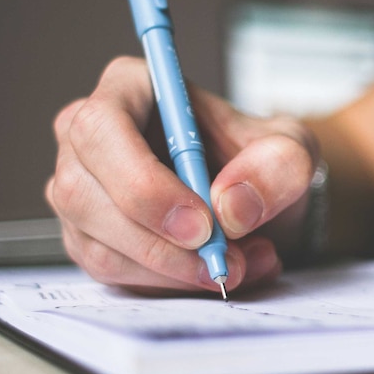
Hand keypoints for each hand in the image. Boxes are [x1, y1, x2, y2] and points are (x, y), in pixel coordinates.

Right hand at [45, 56, 319, 294]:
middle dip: (159, 243)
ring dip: (173, 270)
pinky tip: (214, 271)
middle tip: (222, 260)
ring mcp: (81, 190)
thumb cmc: (261, 160)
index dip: (143, 182)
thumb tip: (231, 207)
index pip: (102, 128)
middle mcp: (89, 137)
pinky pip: (112, 273)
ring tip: (239, 264)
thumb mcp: (292, 150)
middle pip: (84, 194)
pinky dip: (169, 284)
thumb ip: (277, 166)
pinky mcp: (88, 238)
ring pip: (98, 244)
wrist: (257, 199)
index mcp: (130, 88)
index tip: (200, 224)